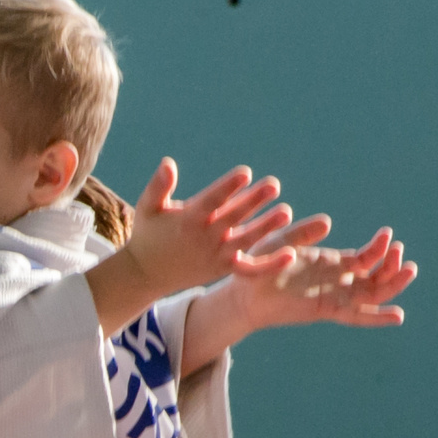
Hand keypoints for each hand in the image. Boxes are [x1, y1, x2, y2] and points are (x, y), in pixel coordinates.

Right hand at [122, 159, 293, 289]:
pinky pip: (251, 268)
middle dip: (254, 200)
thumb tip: (168, 163)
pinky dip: (270, 265)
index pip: (212, 200)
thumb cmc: (148, 234)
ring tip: (286, 212)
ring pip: (246, 239)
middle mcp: (206, 236)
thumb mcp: (147, 208)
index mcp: (189, 218)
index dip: (228, 186)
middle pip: (234, 216)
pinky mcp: (224, 268)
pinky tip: (290, 254)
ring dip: (266, 227)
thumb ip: (158, 186)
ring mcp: (217, 254)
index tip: (244, 173)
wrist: (147, 273)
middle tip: (273, 185)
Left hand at [226, 228, 414, 333]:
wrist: (242, 294)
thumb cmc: (258, 265)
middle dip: (392, 265)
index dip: (379, 249)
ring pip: (372, 294)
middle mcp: (337, 282)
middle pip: (375, 277)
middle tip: (401, 252)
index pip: (365, 258)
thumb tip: (328, 223)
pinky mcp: (326, 310)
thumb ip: (303, 233)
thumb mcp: (283, 241)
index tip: (388, 235)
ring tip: (409, 270)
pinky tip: (398, 316)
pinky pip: (355, 316)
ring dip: (392, 284)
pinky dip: (377, 317)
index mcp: (331, 264)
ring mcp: (333, 296)